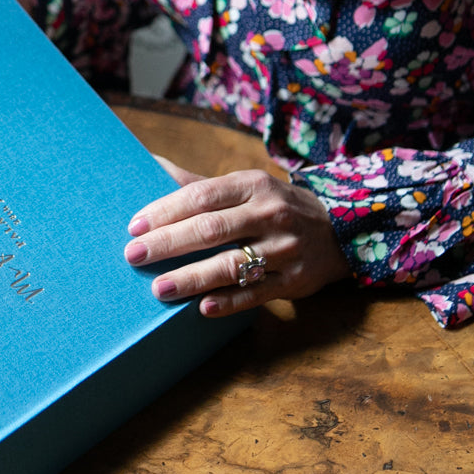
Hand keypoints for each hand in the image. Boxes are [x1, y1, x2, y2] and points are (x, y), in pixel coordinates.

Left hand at [124, 157, 350, 316]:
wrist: (340, 229)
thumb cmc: (276, 205)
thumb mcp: (245, 186)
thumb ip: (199, 184)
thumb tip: (151, 165)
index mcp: (252, 185)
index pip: (201, 196)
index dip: (166, 210)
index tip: (135, 226)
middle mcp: (269, 214)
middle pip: (211, 230)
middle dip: (168, 243)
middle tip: (133, 256)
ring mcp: (283, 249)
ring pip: (231, 264)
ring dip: (193, 277)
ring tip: (160, 288)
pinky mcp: (293, 282)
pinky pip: (257, 294)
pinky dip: (229, 302)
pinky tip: (202, 307)